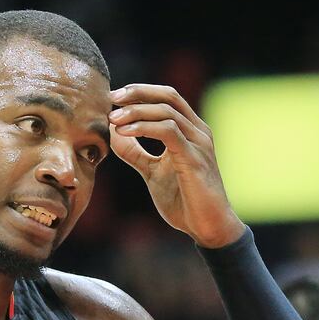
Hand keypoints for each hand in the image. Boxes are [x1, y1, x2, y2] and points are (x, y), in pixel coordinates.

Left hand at [108, 84, 244, 247]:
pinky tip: (124, 132)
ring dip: (136, 111)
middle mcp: (198, 131)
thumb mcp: (151, 171)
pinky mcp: (195, 159)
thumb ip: (134, 152)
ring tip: (113, 118)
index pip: (167, 97)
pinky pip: (169, 132)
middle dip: (137, 93)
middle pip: (168, 96)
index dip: (140, 92)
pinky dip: (143, 128)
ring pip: (167, 111)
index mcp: (190, 131)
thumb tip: (113, 132)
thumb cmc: (183, 199)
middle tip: (111, 98)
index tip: (113, 97)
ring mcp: (199, 144)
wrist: (207, 227)